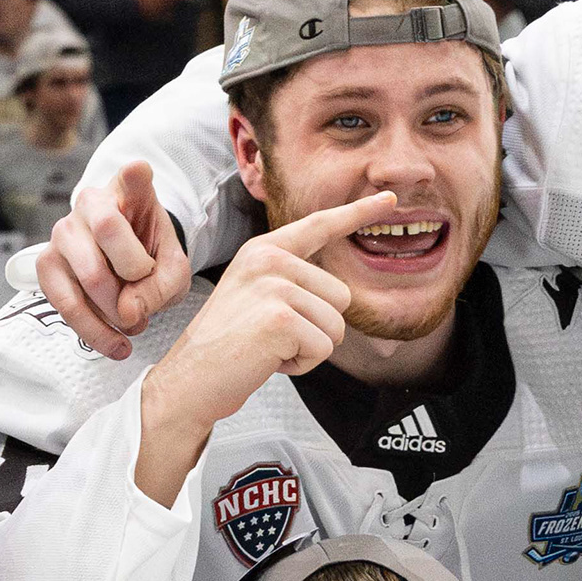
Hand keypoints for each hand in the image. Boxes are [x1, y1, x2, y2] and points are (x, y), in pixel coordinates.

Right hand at [43, 158, 193, 359]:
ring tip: (133, 329)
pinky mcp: (46, 263)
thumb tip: (127, 311)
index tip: (138, 170)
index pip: (132, 176)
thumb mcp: (174, 269)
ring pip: (87, 275)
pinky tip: (114, 344)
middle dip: (134, 280)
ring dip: (114, 314)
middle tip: (146, 307)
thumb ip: (162, 286)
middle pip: (108, 231)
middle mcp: (91, 201)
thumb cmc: (151, 257)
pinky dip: (93, 330)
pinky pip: (64, 302)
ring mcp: (63, 229)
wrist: (127, 267)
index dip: (134, 174)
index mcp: (130, 191)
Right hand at [130, 189, 383, 501]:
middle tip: (274, 337)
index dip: (359, 213)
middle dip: (318, 328)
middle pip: (341, 297)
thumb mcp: (257, 297)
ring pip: (336, 326)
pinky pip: (323, 349)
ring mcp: (273, 287)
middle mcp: (269, 260)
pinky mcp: (279, 319)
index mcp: (265, 250)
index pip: (321, 225)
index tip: (390, 201)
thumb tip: (342, 295)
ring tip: (270, 347)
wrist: (190, 379)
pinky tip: (269, 360)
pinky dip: (303, 365)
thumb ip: (293, 282)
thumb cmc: (229, 345)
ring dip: (310, 349)